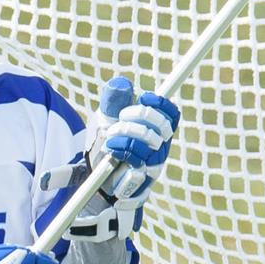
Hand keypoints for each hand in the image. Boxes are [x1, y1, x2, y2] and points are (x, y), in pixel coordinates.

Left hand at [37, 78, 180, 241]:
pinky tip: (111, 148)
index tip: (144, 97)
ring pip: (151, 142)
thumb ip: (113, 102)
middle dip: (140, 116)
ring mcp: (153, 165)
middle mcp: (160, 148)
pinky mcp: (142, 179)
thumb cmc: (103, 146)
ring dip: (128, 133)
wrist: (93, 179)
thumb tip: (122, 84)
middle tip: (120, 117)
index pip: (171, 114)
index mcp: (156, 130)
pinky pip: (139, 161)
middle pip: (163, 126)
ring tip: (111, 136)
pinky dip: (123, 149)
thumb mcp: (104, 119)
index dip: (162, 103)